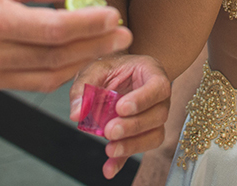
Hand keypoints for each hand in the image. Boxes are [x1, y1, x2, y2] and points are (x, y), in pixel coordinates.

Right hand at [0, 0, 130, 91]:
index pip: (52, 28)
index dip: (88, 24)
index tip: (113, 15)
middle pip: (54, 56)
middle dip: (94, 45)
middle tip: (122, 34)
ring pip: (46, 75)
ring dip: (81, 61)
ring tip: (106, 44)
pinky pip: (32, 83)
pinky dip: (58, 72)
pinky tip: (75, 56)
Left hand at [71, 54, 171, 178]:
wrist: (119, 75)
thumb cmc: (112, 69)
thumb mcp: (96, 68)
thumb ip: (84, 87)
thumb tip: (77, 113)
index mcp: (152, 73)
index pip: (158, 86)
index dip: (143, 99)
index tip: (121, 108)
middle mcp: (159, 98)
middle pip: (158, 115)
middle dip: (134, 126)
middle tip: (109, 130)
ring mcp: (155, 117)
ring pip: (154, 135)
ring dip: (132, 145)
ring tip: (110, 149)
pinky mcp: (144, 134)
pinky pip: (138, 150)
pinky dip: (123, 161)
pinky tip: (108, 169)